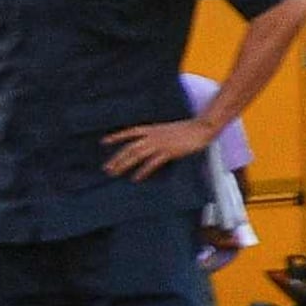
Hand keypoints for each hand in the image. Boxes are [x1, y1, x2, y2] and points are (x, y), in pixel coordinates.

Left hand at [98, 117, 219, 179]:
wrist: (202, 128)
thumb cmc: (188, 129)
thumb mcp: (168, 130)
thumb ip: (158, 135)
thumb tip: (149, 144)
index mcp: (152, 129)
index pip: (129, 132)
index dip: (116, 137)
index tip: (103, 142)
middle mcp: (153, 135)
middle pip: (130, 147)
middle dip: (117, 158)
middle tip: (106, 168)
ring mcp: (160, 143)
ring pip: (136, 154)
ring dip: (124, 164)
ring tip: (114, 173)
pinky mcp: (169, 151)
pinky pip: (152, 163)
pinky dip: (143, 171)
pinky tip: (136, 178)